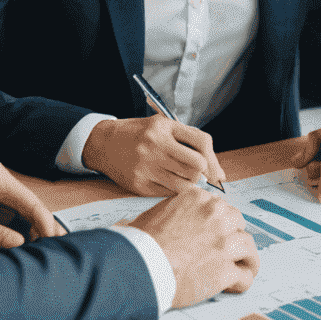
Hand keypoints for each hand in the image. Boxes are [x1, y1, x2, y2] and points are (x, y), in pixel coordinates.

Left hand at [0, 156, 66, 246]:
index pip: (29, 201)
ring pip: (15, 209)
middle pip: (26, 204)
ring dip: (26, 228)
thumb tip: (18, 244)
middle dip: (40, 226)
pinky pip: (2, 211)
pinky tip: (18, 242)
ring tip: (41, 249)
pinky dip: (11, 226)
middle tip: (57, 246)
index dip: (44, 222)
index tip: (54, 242)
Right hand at [82, 115, 226, 195]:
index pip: (201, 142)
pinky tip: (169, 185)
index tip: (216, 172)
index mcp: (164, 127)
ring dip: (189, 185)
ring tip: (183, 180)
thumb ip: (187, 141)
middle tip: (198, 177)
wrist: (104, 143)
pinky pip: (168, 193)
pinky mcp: (140, 184)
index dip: (213, 160)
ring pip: (185, 183)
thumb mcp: (162, 126)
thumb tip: (215, 171)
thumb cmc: (139, 134)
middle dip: (202, 174)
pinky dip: (174, 191)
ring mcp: (147, 165)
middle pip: (196, 165)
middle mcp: (156, 144)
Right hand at [124, 187, 259, 306]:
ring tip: (241, 268)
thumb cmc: (140, 244)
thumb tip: (129, 223)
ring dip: (245, 258)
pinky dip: (243, 281)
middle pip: (238, 222)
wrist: (141, 267)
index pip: (220, 206)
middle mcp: (215, 215)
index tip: (214, 233)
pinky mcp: (225, 269)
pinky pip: (245, 275)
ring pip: (248, 246)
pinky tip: (236, 286)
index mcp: (198, 199)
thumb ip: (157, 215)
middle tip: (225, 250)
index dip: (218, 221)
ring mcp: (223, 242)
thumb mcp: (148, 217)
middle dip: (233, 235)